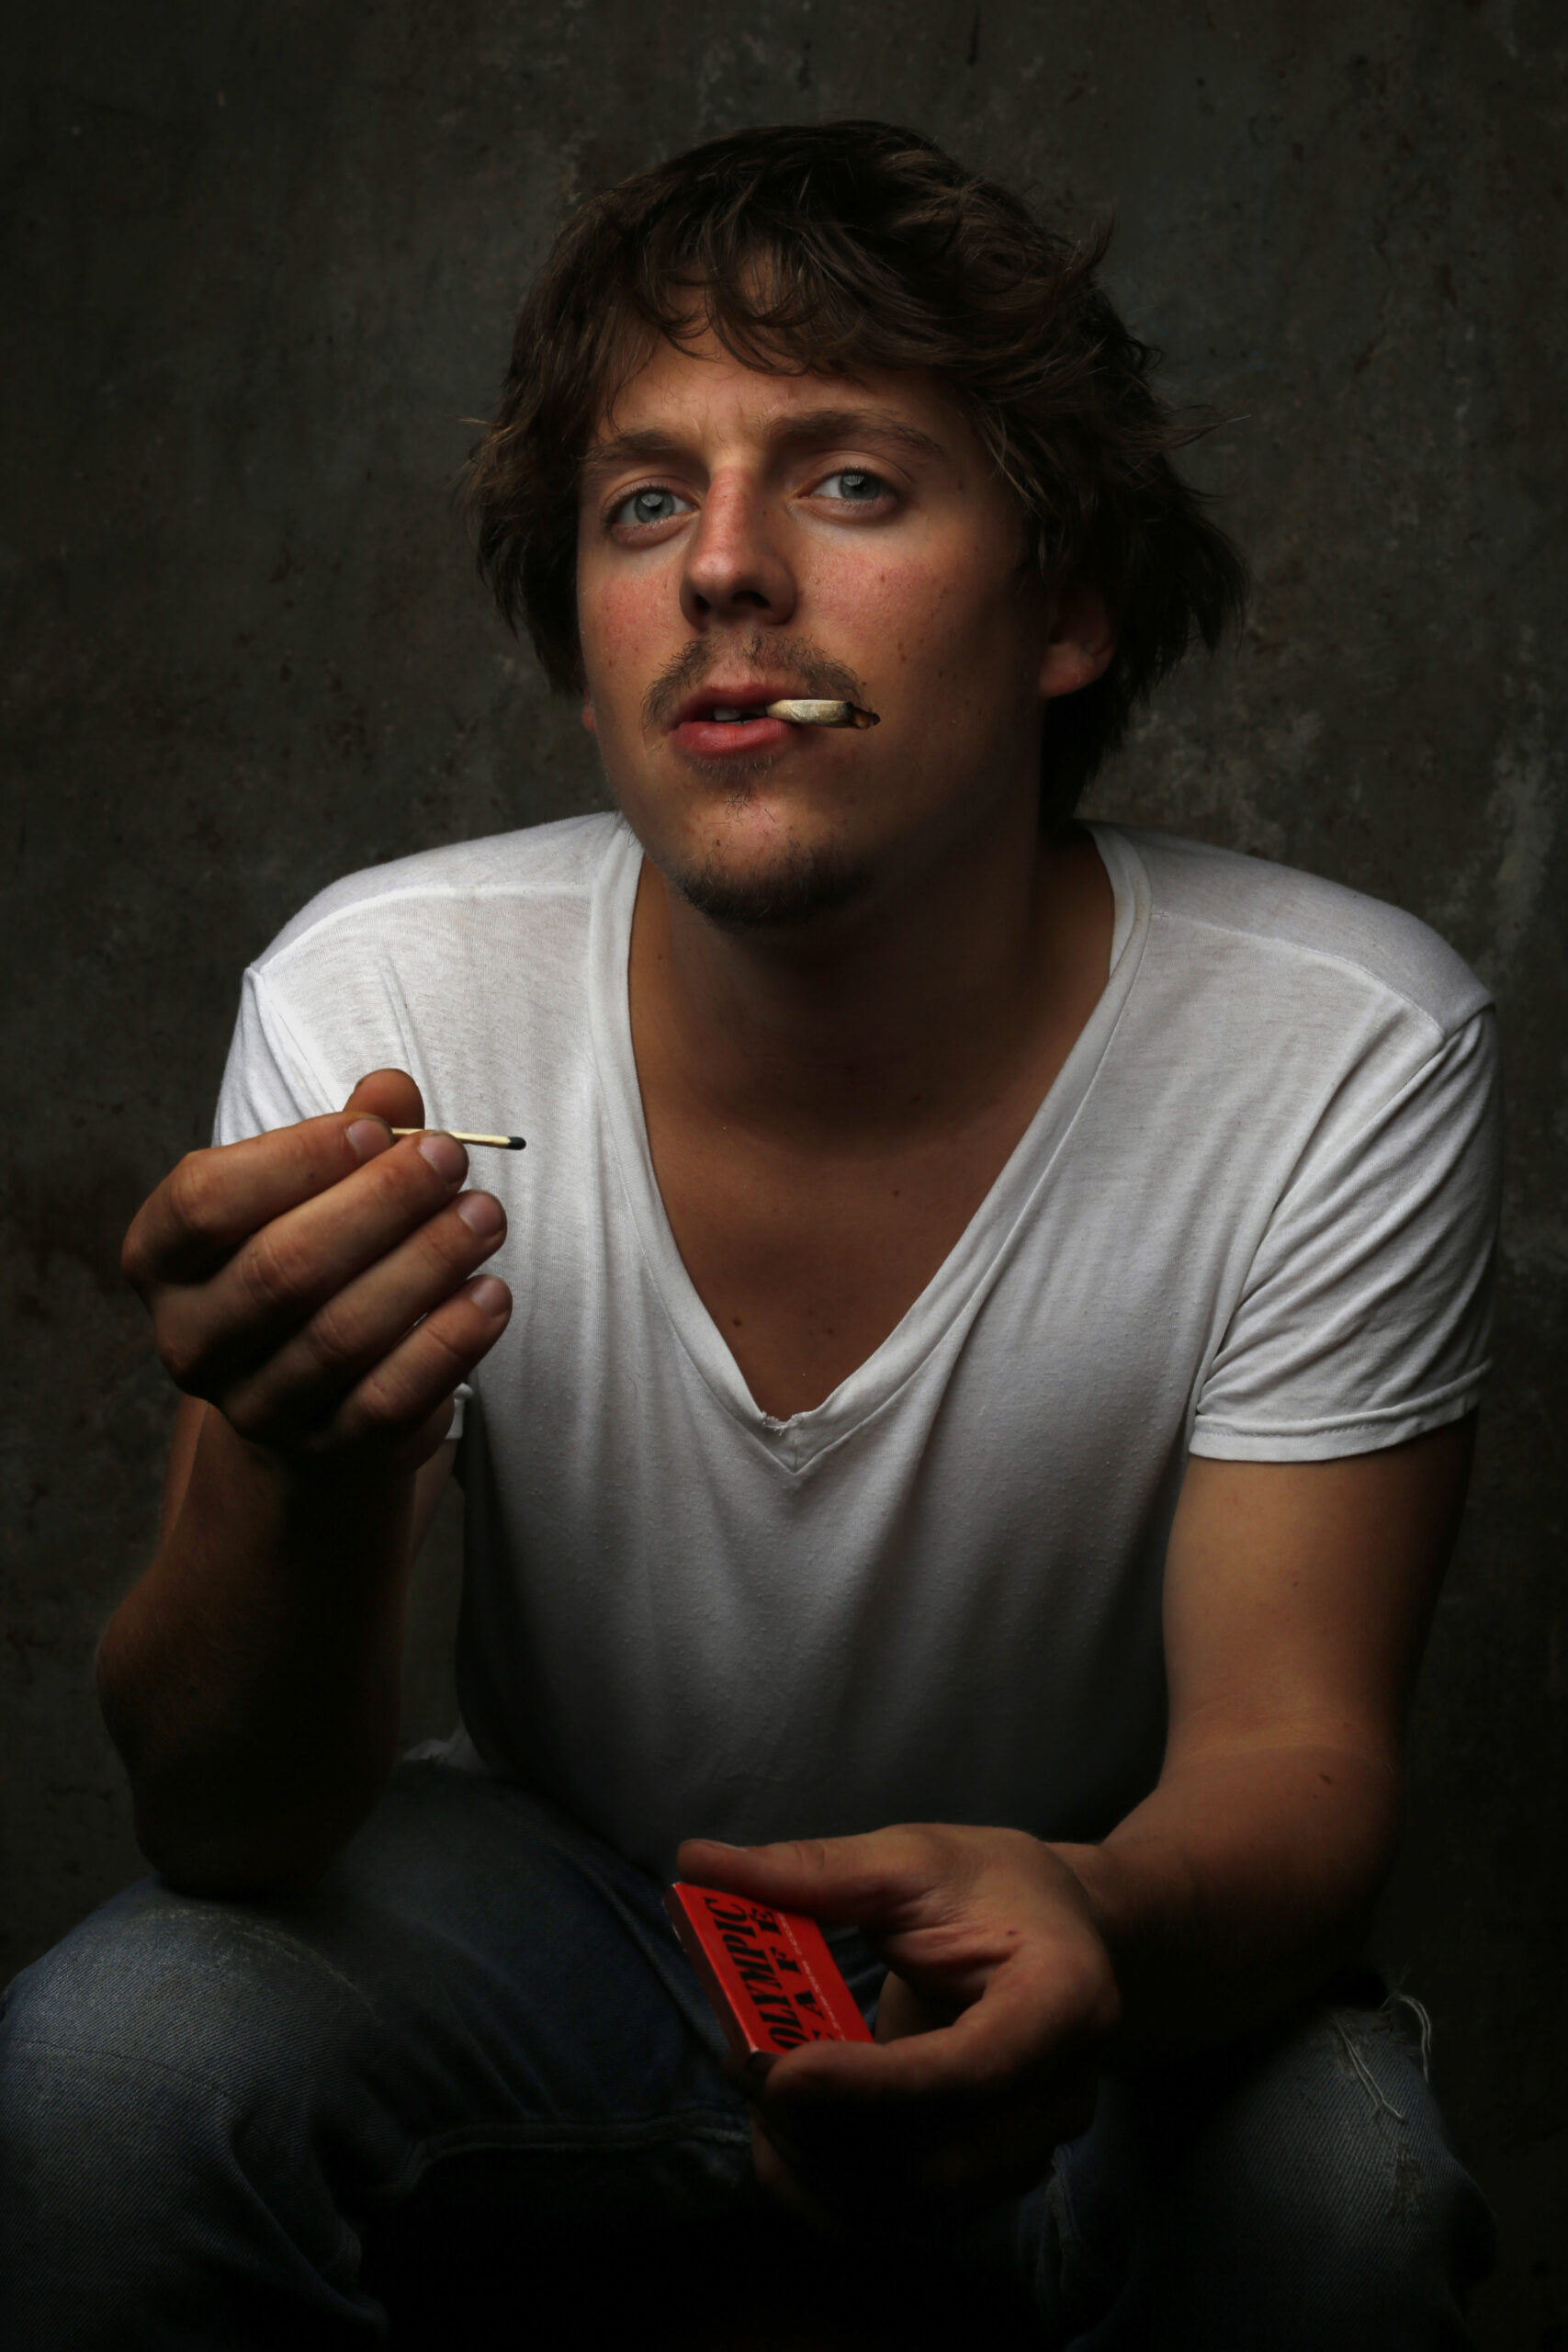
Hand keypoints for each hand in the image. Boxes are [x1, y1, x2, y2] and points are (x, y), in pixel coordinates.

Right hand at [122, 1069, 510, 1472]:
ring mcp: (252, 1404)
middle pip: (282, 1269)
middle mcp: (190, 1337)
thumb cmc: (307, 1259)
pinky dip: (447, 1343)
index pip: (206, 1202)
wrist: (309, 1397)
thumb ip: (349, 1134)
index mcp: (162, 1257)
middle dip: (379, 1205)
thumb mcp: (310, 1190)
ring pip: (341, 1335)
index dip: (295, 1159)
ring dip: (426, 1266)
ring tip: (484, 1217)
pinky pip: (389, 1398)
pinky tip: (490, 1294)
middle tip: (449, 1162)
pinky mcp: (324, 1449)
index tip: (377, 1129)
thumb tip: (393, 1090)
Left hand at [675, 1824, 1120, 2224]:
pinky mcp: (983, 2180)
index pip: (973, 2069)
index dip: (874, 2085)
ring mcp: (1026, 2151)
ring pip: (911, 2204)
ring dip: (817, 2162)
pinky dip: (825, 2192)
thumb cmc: (993, 1886)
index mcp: (1062, 2001)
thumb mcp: (912, 1858)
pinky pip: (899, 2218)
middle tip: (744, 2061)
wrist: (1067, 1938)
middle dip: (826, 2126)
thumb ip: (813, 1870)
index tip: (784, 2072)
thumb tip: (695, 1860)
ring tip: (757, 2087)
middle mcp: (1057, 2097)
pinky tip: (779, 2134)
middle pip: (936, 2157)